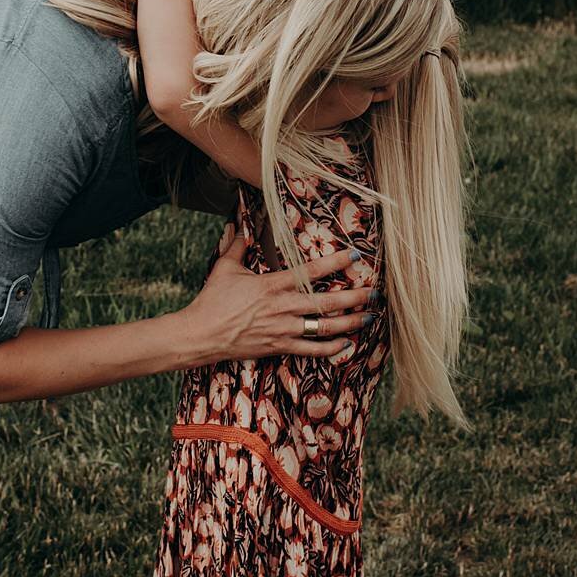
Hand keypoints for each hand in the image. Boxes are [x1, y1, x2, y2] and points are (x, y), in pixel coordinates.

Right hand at [180, 223, 371, 364]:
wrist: (202, 335)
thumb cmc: (212, 300)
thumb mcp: (224, 268)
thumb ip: (237, 247)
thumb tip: (239, 227)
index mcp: (273, 285)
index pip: (311, 271)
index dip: (336, 262)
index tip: (355, 255)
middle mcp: (283, 307)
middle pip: (327, 301)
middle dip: (354, 297)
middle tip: (374, 292)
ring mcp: (283, 330)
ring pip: (325, 327)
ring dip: (350, 323)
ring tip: (368, 317)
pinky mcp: (279, 347)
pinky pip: (311, 350)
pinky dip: (330, 348)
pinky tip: (345, 344)